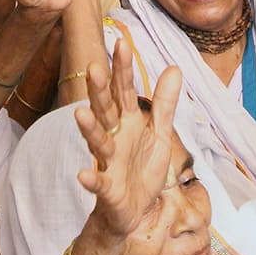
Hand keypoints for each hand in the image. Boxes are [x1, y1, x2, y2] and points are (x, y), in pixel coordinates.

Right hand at [74, 40, 181, 238]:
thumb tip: (174, 68)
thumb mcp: (160, 133)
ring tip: (80, 113)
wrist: (134, 211)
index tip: (121, 43)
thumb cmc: (142, 169)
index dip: (123, 69)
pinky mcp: (108, 189)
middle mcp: (114, 137)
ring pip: (98, 142)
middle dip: (100, 90)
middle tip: (94, 68)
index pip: (124, 91)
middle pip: (106, 110)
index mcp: (128, 122)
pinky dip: (91, 180)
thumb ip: (165, 103)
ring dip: (89, 129)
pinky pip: (98, 183)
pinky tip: (82, 174)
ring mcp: (109, 162)